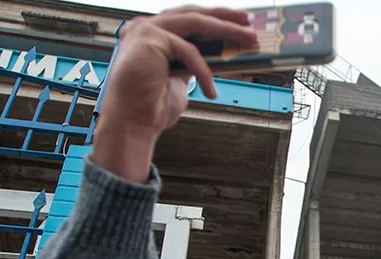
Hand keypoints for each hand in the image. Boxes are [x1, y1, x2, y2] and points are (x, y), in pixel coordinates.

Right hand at [90, 7, 257, 181]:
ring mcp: (146, 29)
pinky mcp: (151, 39)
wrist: (132, 123)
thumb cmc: (152, 106)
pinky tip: (212, 90)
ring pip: (195, 22)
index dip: (214, 18)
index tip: (238, 22)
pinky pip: (189, 51)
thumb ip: (192, 62)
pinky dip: (204, 70)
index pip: (188, 19)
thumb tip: (219, 56)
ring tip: (248, 38)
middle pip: (193, 13)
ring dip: (225, 29)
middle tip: (248, 22)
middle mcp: (146, 26)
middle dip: (224, 17)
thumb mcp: (180, 77)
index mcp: (151, 33)